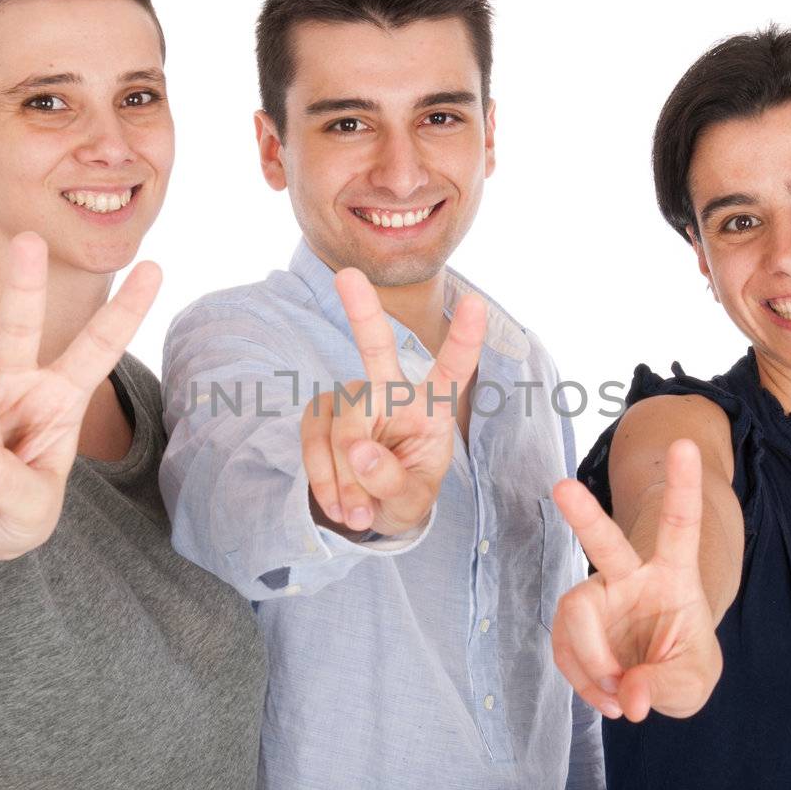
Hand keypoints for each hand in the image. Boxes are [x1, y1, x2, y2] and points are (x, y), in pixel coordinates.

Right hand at [0, 232, 160, 566]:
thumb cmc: (7, 513)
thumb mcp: (28, 515)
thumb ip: (9, 485)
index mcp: (62, 398)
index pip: (99, 348)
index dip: (126, 311)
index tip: (154, 266)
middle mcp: (18, 382)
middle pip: (21, 324)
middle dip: (25, 283)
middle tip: (28, 240)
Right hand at [300, 267, 485, 536]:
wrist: (363, 512)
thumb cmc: (401, 495)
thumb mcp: (410, 500)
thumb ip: (391, 480)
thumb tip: (356, 452)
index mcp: (432, 407)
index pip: (452, 370)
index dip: (464, 339)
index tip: (475, 304)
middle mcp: (392, 389)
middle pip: (376, 350)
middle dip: (362, 310)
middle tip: (346, 275)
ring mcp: (352, 396)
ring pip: (344, 429)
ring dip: (347, 481)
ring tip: (359, 514)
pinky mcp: (319, 411)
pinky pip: (315, 443)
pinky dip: (324, 481)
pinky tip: (338, 504)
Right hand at [550, 439, 722, 721]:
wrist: (654, 679)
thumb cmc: (681, 665)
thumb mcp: (693, 683)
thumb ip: (666, 686)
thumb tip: (628, 694)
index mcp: (672, 574)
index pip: (679, 525)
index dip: (681, 487)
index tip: (686, 445)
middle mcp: (629, 576)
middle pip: (604, 542)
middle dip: (584, 514)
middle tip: (561, 487)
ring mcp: (596, 598)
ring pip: (574, 613)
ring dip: (591, 661)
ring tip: (618, 698)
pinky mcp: (573, 624)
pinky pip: (563, 648)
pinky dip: (582, 681)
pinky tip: (606, 698)